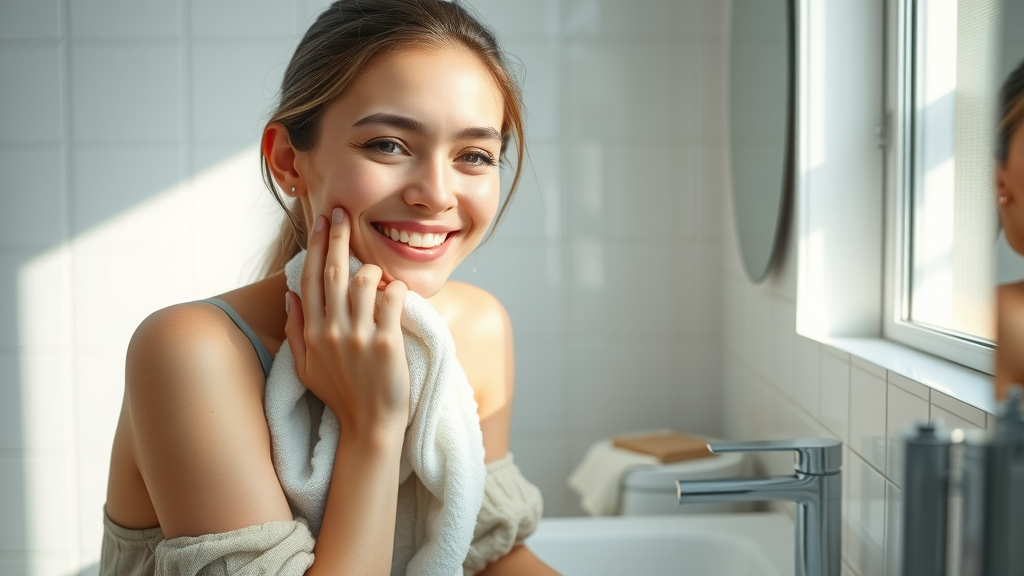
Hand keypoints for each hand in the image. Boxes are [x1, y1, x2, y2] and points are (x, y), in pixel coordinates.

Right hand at [284, 207, 410, 434]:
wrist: (368, 427)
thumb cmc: (340, 397)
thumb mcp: (306, 367)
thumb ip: (297, 331)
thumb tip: (291, 295)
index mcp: (312, 332)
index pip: (310, 278)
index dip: (315, 246)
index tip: (320, 221)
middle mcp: (332, 331)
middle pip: (333, 271)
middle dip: (338, 237)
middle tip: (343, 212)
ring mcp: (359, 337)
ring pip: (363, 282)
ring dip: (373, 269)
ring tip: (378, 273)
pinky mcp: (386, 344)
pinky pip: (392, 300)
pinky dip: (396, 289)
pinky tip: (398, 291)